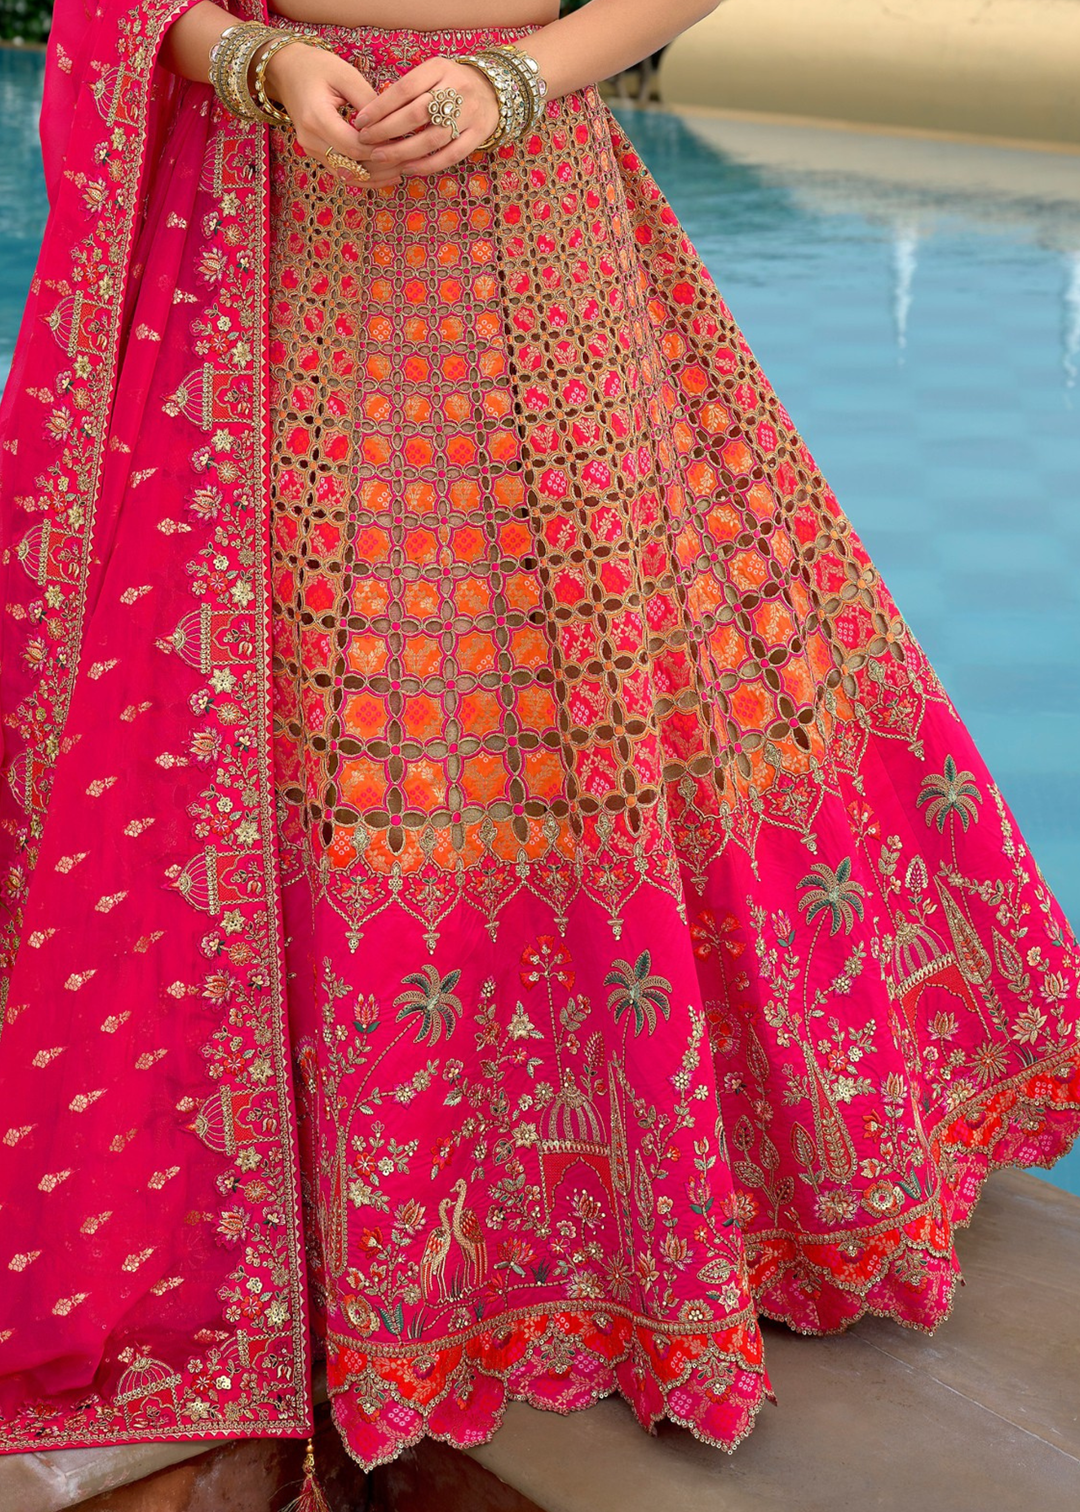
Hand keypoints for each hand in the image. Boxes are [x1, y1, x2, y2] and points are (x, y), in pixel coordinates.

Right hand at [260, 42, 401, 188]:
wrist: (287, 71)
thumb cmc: (317, 66)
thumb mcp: (346, 75)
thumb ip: (369, 102)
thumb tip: (394, 125)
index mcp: (316, 118)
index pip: (355, 147)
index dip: (381, 149)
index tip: (404, 142)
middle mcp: (311, 141)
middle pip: (354, 166)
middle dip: (384, 165)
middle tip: (410, 158)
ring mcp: (312, 151)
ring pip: (349, 176)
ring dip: (377, 176)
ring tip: (403, 169)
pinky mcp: (317, 155)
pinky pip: (343, 173)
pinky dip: (366, 176)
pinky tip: (388, 174)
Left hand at [350, 57, 500, 177]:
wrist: (493, 91)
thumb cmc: (450, 84)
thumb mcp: (431, 74)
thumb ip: (408, 89)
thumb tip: (372, 112)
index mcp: (439, 68)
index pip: (404, 88)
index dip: (380, 107)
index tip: (361, 121)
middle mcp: (456, 88)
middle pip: (416, 114)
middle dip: (386, 130)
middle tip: (366, 141)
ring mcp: (470, 113)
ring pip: (431, 138)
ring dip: (402, 151)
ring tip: (380, 156)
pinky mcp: (478, 134)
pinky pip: (450, 155)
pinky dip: (426, 165)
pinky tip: (406, 168)